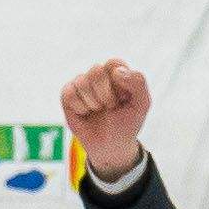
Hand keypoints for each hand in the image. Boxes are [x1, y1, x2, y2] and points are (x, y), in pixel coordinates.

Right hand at [60, 60, 151, 185]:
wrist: (110, 145)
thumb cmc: (127, 122)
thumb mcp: (141, 104)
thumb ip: (138, 83)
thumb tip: (117, 72)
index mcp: (117, 73)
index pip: (114, 63)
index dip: (119, 82)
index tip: (124, 98)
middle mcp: (98, 75)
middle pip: (96, 70)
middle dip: (106, 94)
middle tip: (111, 106)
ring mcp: (81, 83)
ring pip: (82, 82)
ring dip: (94, 103)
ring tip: (99, 110)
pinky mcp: (67, 94)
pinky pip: (69, 94)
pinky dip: (81, 108)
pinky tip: (86, 113)